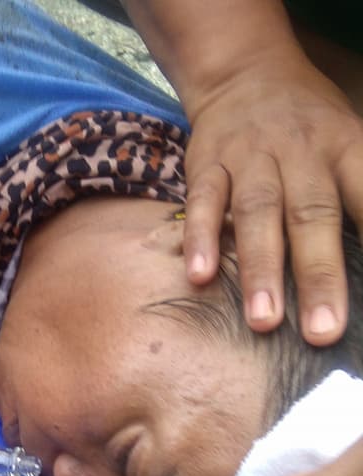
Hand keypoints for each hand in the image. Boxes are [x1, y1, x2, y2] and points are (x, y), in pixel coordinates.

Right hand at [182, 49, 362, 344]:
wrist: (247, 71)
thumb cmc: (309, 128)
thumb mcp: (348, 146)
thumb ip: (356, 199)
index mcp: (345, 149)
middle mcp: (302, 152)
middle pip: (313, 215)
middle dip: (319, 276)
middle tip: (322, 331)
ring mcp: (251, 157)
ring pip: (258, 214)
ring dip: (261, 269)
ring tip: (263, 320)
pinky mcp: (208, 163)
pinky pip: (204, 201)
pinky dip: (202, 238)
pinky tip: (200, 276)